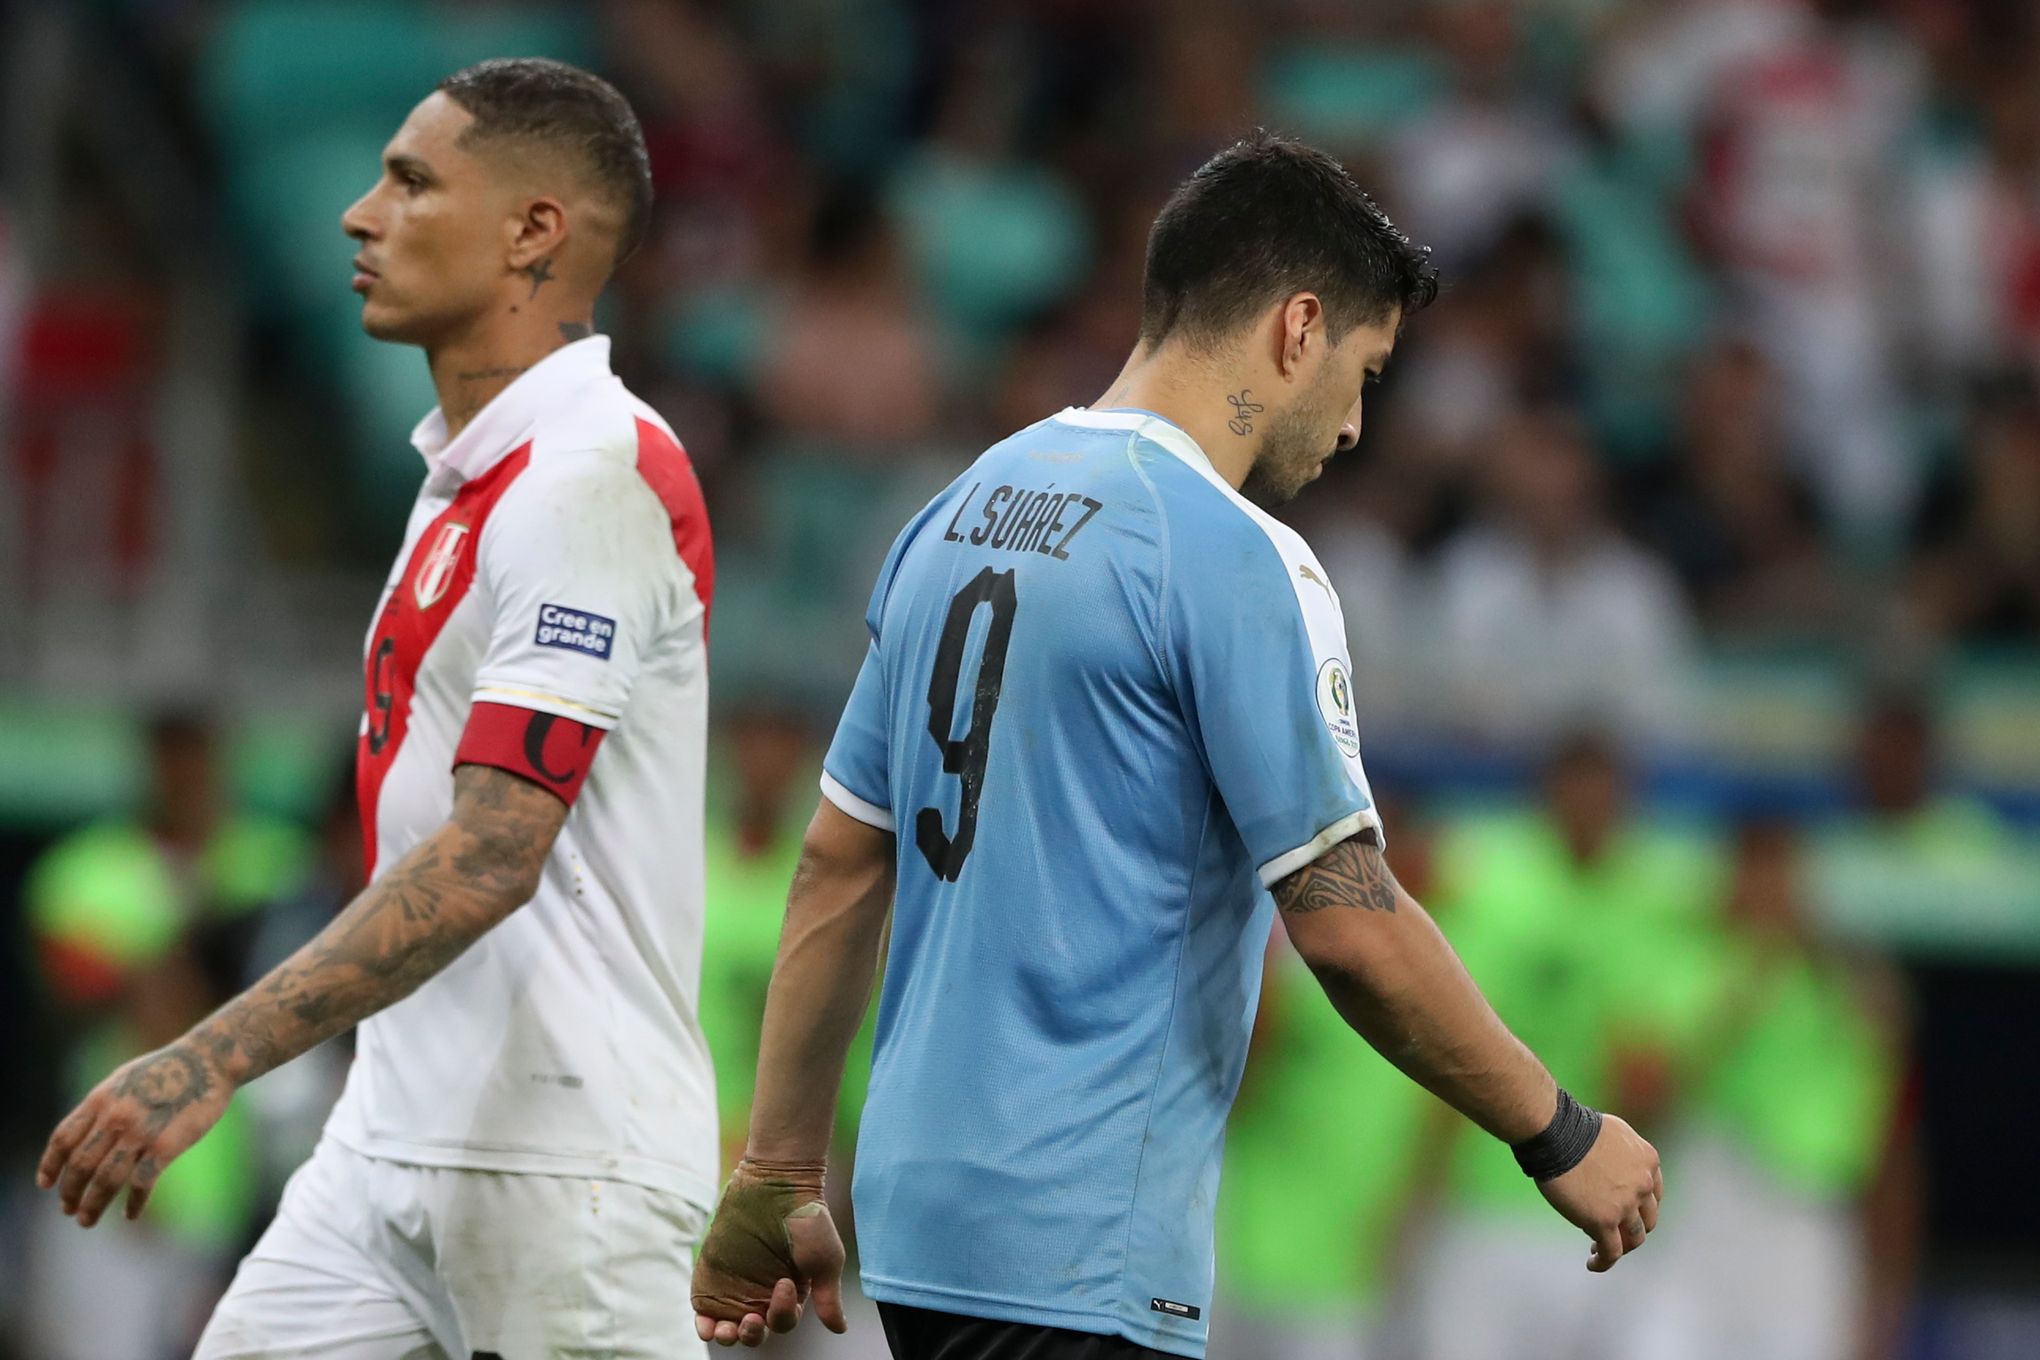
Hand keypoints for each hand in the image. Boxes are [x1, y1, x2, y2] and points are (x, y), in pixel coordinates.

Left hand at [36, 1042, 232, 1226]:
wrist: (208, 1060)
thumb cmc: (168, 1069)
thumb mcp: (123, 1080)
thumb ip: (102, 1107)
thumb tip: (82, 1137)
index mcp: (101, 1099)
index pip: (63, 1139)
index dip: (50, 1165)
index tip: (46, 1185)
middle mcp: (115, 1117)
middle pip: (80, 1165)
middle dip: (70, 1193)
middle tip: (68, 1210)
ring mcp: (141, 1132)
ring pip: (106, 1180)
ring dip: (92, 1205)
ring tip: (86, 1220)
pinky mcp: (167, 1146)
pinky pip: (142, 1183)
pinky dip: (133, 1203)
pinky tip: (130, 1214)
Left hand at [692, 1159, 848, 1346]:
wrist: (777, 1183)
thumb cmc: (807, 1220)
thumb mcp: (825, 1261)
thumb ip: (828, 1298)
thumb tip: (840, 1328)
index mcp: (788, 1293)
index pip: (782, 1321)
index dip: (782, 1314)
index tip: (784, 1283)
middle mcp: (760, 1293)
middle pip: (754, 1332)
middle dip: (751, 1336)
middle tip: (750, 1321)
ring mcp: (735, 1285)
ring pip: (728, 1327)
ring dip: (726, 1336)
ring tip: (726, 1329)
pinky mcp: (712, 1275)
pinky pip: (704, 1309)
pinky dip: (704, 1323)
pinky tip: (707, 1324)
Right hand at [1536, 1113, 1662, 1271]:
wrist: (1556, 1133)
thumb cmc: (1573, 1127)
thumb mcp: (1614, 1132)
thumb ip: (1624, 1153)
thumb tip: (1614, 1166)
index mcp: (1649, 1162)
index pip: (1653, 1195)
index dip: (1639, 1207)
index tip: (1623, 1212)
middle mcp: (1643, 1185)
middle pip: (1647, 1219)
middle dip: (1632, 1228)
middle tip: (1614, 1233)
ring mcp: (1626, 1205)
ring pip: (1634, 1238)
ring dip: (1621, 1246)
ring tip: (1600, 1249)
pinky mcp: (1604, 1221)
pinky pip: (1611, 1251)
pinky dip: (1604, 1261)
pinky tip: (1593, 1263)